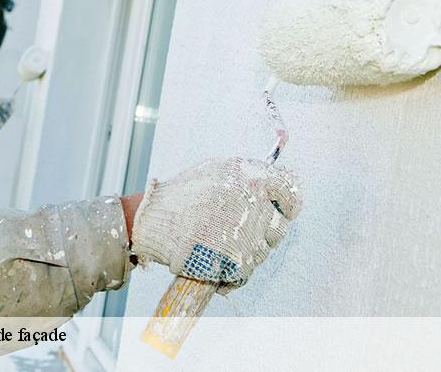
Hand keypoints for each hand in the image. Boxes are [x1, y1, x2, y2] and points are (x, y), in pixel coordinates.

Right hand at [131, 157, 301, 286]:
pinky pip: (246, 273)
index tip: (283, 210)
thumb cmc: (181, 196)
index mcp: (251, 177)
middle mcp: (254, 203)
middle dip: (264, 232)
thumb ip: (248, 175)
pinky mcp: (238, 261)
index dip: (288, 203)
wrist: (153, 221)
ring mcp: (248, 234)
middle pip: (280, 227)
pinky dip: (232, 274)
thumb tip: (275, 183)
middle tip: (240, 232)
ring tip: (219, 246)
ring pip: (264, 252)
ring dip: (246, 252)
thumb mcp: (217, 170)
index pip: (291, 190)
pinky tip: (214, 263)